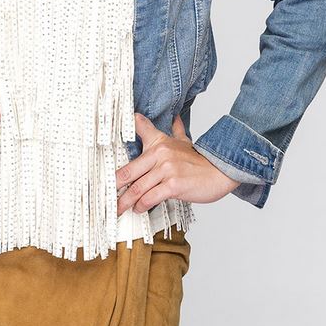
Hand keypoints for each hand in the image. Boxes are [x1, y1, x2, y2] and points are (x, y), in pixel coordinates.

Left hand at [115, 112, 240, 214]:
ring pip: (138, 188)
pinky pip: (151, 197)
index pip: (133, 146)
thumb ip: (176, 130)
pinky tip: (139, 209)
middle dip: (115, 187)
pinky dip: (142, 205)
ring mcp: (166, 169)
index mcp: (158, 142)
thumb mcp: (184, 141)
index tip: (104, 169)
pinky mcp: (173, 185)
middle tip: (107, 197)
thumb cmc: (199, 160)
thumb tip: (175, 117)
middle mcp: (160, 154)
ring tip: (121, 208)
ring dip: (126, 201)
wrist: (220, 172)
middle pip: (128, 172)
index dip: (118, 155)